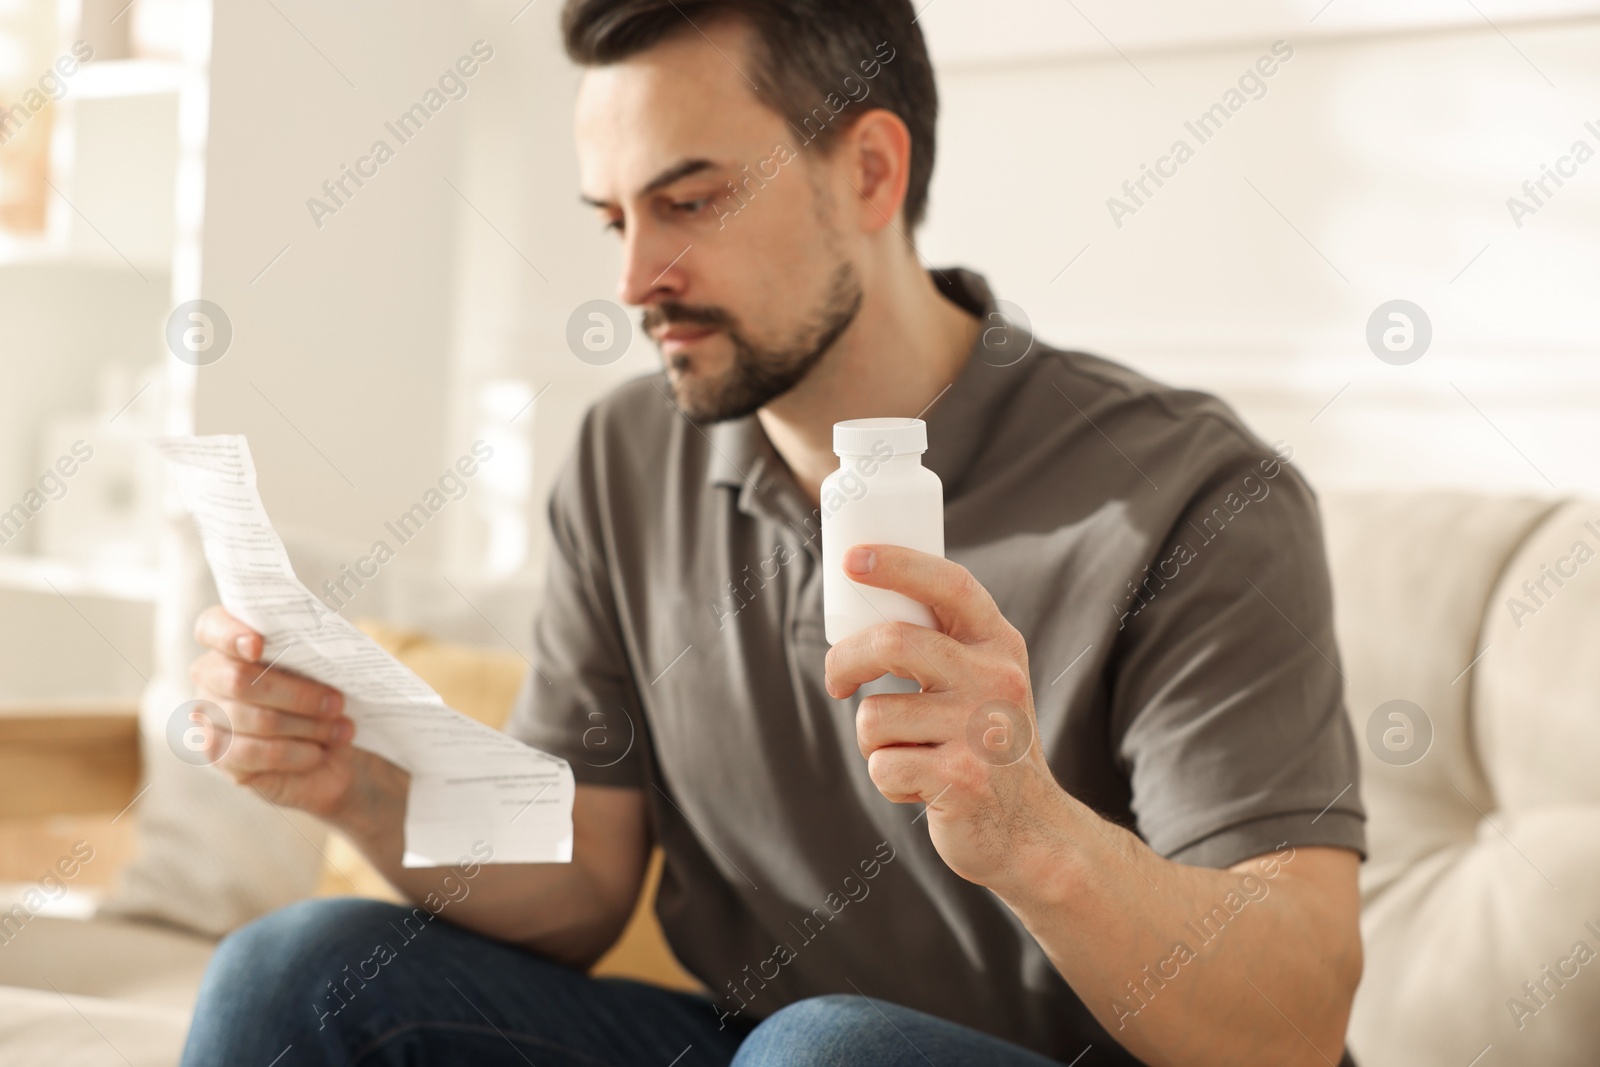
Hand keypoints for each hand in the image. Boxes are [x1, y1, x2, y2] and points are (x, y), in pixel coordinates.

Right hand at [188, 606, 397, 820]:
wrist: (334, 743)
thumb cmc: (324, 689)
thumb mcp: (325, 664)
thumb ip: (314, 649)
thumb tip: (327, 648)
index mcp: (229, 640)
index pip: (212, 627)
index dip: (230, 635)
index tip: (258, 645)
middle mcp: (209, 676)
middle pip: (239, 680)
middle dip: (297, 693)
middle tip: (337, 703)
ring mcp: (209, 718)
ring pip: (255, 719)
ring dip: (307, 726)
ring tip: (341, 731)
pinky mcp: (221, 757)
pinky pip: (253, 754)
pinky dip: (294, 753)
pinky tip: (318, 753)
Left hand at [823, 545, 1069, 891]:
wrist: (1033, 831)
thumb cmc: (987, 746)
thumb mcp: (985, 682)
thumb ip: (944, 643)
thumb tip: (864, 602)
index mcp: (999, 645)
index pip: (950, 585)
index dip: (898, 564)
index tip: (853, 560)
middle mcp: (996, 679)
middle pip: (894, 641)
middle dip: (846, 661)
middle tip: (837, 681)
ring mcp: (981, 730)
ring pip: (875, 716)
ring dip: (874, 742)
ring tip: (912, 755)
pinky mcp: (962, 779)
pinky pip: (882, 767)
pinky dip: (887, 782)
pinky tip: (922, 787)